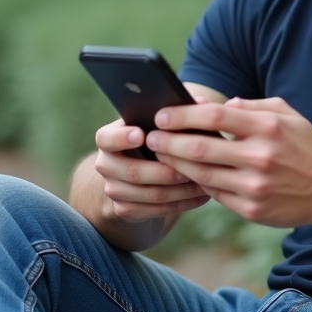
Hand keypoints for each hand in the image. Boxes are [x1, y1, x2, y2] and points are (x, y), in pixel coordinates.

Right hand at [92, 118, 210, 222]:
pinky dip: (182, 203)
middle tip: (190, 166)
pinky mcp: (125, 210)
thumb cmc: (153, 141)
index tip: (141, 134)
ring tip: (205, 181)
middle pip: (133, 172)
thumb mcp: (156, 126)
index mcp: (108, 139)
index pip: (106, 138)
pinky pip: (156, 211)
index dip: (121, 137)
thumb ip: (175, 113)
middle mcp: (106, 165)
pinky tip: (201, 196)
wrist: (137, 175)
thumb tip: (201, 101)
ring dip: (180, 190)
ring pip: (150, 194)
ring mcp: (114, 190)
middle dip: (165, 171)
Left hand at [144, 97, 311, 228]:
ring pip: (202, 174)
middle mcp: (260, 156)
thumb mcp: (286, 115)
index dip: (183, 115)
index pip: (215, 115)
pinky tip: (185, 174)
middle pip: (200, 147)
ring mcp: (254, 186)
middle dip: (168, 141)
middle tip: (150, 137)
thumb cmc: (304, 147)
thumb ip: (251, 106)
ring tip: (160, 155)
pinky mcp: (251, 209)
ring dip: (175, 164)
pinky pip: (214, 194)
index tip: (162, 114)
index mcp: (267, 127)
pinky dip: (197, 183)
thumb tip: (217, 104)